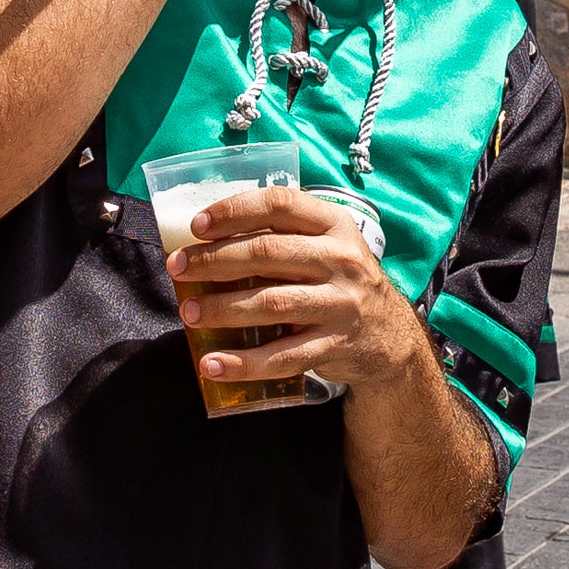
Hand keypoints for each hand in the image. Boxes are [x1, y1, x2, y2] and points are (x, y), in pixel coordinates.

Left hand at [167, 186, 429, 394]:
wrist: (390, 336)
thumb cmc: (339, 282)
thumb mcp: (326, 246)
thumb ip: (282, 237)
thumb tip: (204, 243)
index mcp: (334, 225)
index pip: (280, 204)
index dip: (234, 211)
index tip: (196, 225)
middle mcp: (341, 260)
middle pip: (268, 253)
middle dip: (215, 260)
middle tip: (178, 269)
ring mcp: (341, 304)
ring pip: (272, 303)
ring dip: (223, 308)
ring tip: (189, 313)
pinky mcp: (335, 345)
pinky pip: (283, 356)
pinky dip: (244, 362)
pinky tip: (212, 363)